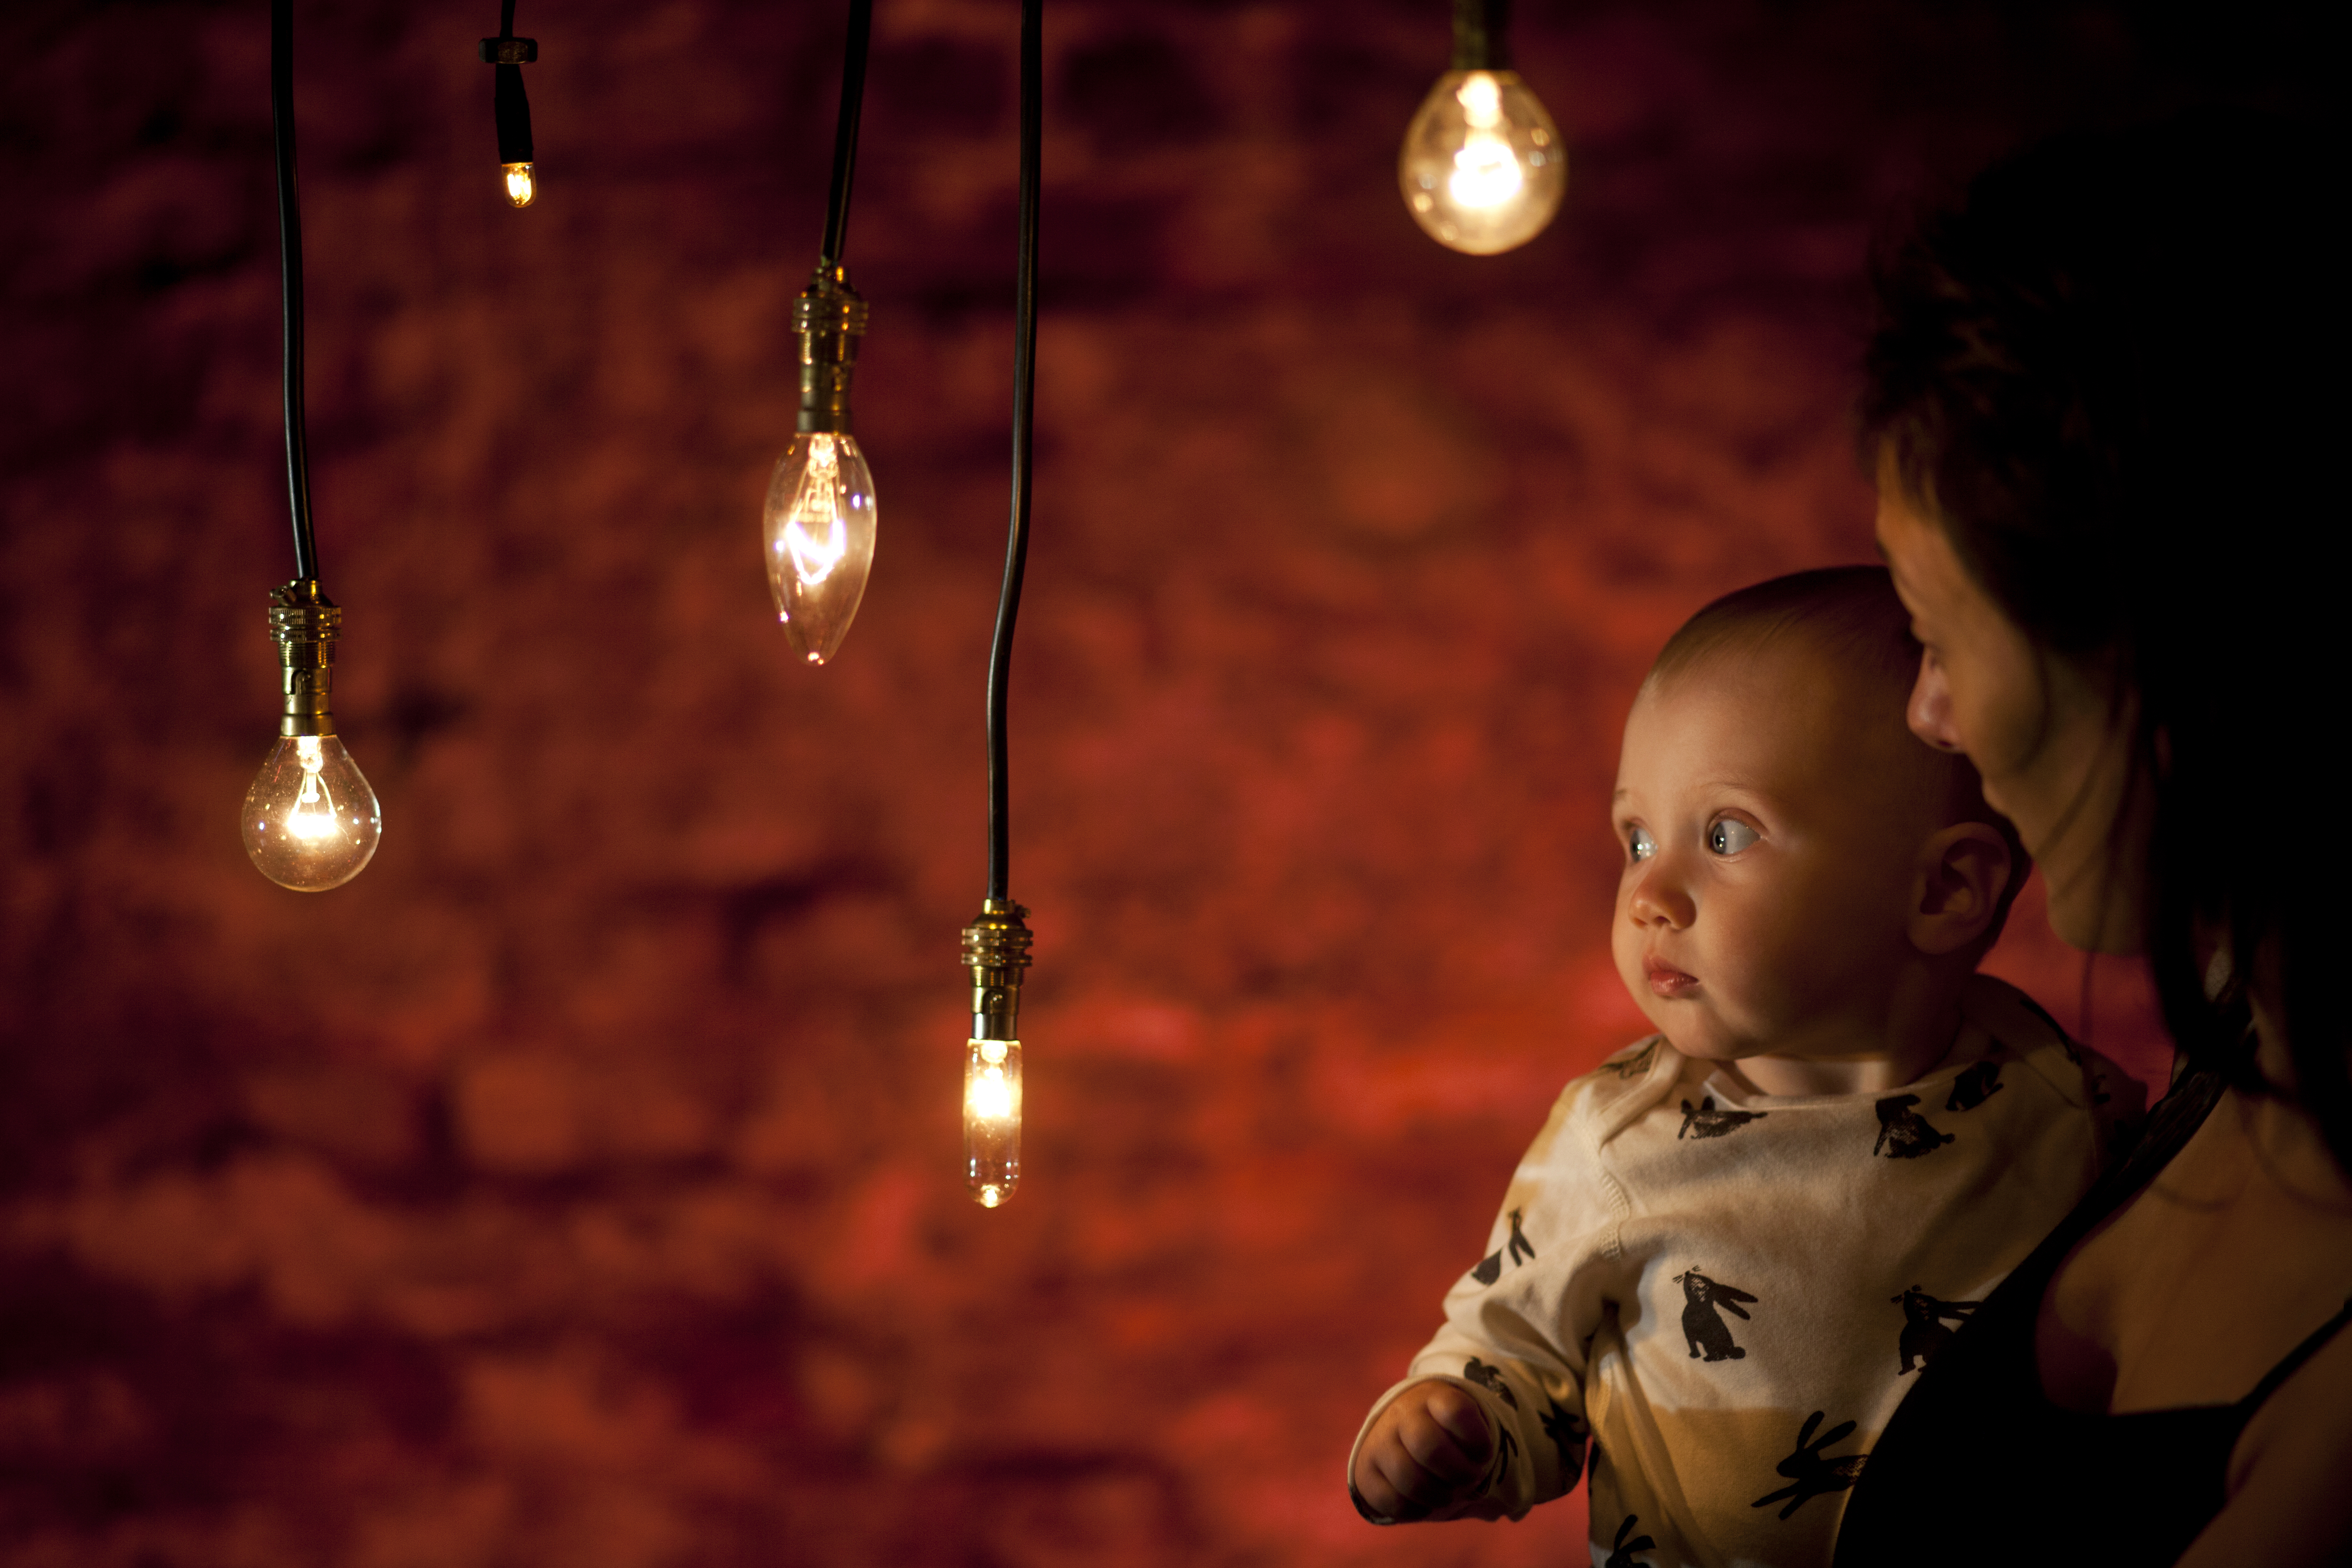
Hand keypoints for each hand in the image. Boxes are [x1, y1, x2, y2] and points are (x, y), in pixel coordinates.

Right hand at [1351, 1380, 1500, 1522]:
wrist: (1399, 1429)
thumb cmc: (1445, 1430)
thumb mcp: (1463, 1422)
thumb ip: (1478, 1442)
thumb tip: (1491, 1497)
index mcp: (1433, 1395)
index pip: (1457, 1412)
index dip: (1478, 1441)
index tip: (1483, 1452)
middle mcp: (1401, 1413)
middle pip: (1429, 1447)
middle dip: (1459, 1473)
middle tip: (1469, 1479)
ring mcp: (1380, 1441)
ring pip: (1410, 1479)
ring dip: (1439, 1496)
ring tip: (1447, 1494)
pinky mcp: (1365, 1471)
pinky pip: (1392, 1501)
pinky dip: (1416, 1510)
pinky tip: (1424, 1502)